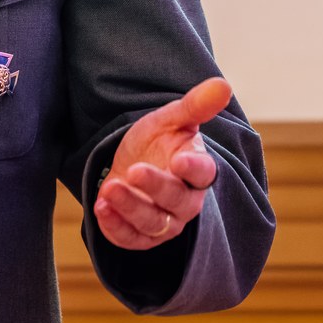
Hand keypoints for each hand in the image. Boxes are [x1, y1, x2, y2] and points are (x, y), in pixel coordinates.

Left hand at [93, 77, 229, 250]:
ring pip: (154, 222)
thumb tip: (222, 83)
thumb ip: (195, 105)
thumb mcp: (170, 120)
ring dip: (131, 207)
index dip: (194, 169)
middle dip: (157, 187)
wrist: (132, 164)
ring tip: (110, 188)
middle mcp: (185, 201)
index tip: (181, 160)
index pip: (204, 173)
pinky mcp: (141, 235)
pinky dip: (116, 227)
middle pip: (177, 201)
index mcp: (197, 170)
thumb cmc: (157, 143)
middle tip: (135, 170)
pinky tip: (100, 209)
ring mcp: (164, 221)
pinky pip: (131, 239)